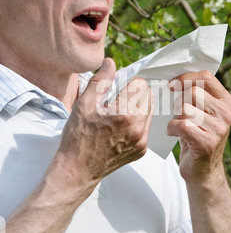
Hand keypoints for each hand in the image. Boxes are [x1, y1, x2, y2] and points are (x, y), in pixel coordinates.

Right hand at [57, 58, 153, 190]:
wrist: (77, 169)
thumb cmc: (77, 136)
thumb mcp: (84, 104)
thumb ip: (100, 80)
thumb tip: (111, 62)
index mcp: (123, 113)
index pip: (140, 84)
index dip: (129, 81)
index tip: (117, 87)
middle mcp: (137, 127)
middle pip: (148, 95)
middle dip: (135, 92)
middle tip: (117, 98)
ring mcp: (141, 140)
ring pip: (150, 110)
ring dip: (138, 105)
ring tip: (119, 112)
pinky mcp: (141, 150)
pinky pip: (146, 126)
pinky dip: (138, 121)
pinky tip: (121, 125)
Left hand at [167, 70, 230, 182]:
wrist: (204, 171)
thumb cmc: (197, 137)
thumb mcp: (202, 113)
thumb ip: (197, 95)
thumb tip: (175, 77)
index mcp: (226, 102)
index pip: (206, 77)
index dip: (186, 77)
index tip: (172, 84)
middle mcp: (226, 114)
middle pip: (193, 92)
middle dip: (178, 102)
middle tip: (177, 115)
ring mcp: (219, 129)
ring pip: (185, 109)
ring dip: (174, 117)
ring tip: (177, 127)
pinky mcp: (207, 143)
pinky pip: (182, 125)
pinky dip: (172, 129)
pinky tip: (174, 134)